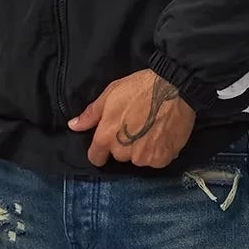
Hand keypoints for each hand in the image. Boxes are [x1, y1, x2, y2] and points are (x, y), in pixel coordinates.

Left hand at [69, 69, 196, 167]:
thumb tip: (73, 126)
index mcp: (106, 137)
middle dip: (125, 146)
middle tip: (136, 127)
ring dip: (143, 149)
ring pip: (139, 159)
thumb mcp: (110, 94)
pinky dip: (159, 151)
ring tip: (152, 129)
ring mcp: (143, 158)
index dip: (101, 150)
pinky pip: (156, 160)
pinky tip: (163, 135)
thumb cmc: (140, 88)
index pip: (96, 157)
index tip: (109, 141)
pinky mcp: (162, 159)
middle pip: (120, 156)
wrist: (175, 88)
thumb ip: (91, 114)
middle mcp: (123, 152)